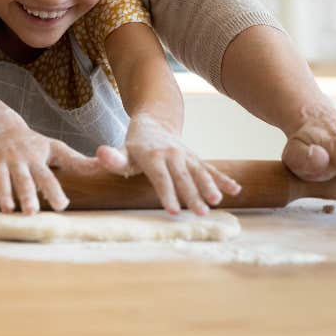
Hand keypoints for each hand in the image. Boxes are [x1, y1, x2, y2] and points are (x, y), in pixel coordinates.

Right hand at [0, 111, 89, 214]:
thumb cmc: (30, 142)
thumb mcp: (54, 148)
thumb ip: (77, 162)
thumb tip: (106, 167)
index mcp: (36, 159)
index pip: (47, 176)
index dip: (54, 190)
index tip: (62, 206)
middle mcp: (18, 158)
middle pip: (24, 178)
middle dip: (28, 193)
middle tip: (32, 212)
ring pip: (0, 176)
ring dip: (2, 192)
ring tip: (7, 210)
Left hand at [96, 114, 241, 215]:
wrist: (155, 122)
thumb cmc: (135, 144)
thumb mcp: (122, 150)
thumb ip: (114, 158)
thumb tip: (100, 153)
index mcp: (152, 156)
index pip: (160, 178)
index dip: (167, 194)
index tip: (174, 210)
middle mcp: (172, 155)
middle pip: (183, 178)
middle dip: (192, 195)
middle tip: (201, 214)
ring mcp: (186, 156)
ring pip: (200, 172)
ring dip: (210, 187)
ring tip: (217, 202)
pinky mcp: (196, 158)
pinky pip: (211, 168)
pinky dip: (223, 178)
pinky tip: (235, 190)